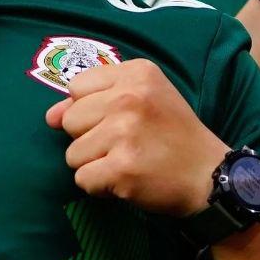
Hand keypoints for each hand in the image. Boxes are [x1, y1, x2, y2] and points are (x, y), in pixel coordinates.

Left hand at [46, 60, 226, 216]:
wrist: (210, 176)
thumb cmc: (172, 134)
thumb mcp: (143, 98)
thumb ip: (93, 98)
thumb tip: (49, 116)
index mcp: (136, 73)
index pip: (75, 87)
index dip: (90, 109)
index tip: (118, 119)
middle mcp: (129, 97)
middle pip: (69, 120)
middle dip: (89, 138)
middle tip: (125, 144)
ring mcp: (125, 133)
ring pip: (72, 153)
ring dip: (95, 164)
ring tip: (127, 161)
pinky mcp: (122, 168)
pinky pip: (83, 179)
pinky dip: (100, 186)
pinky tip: (126, 180)